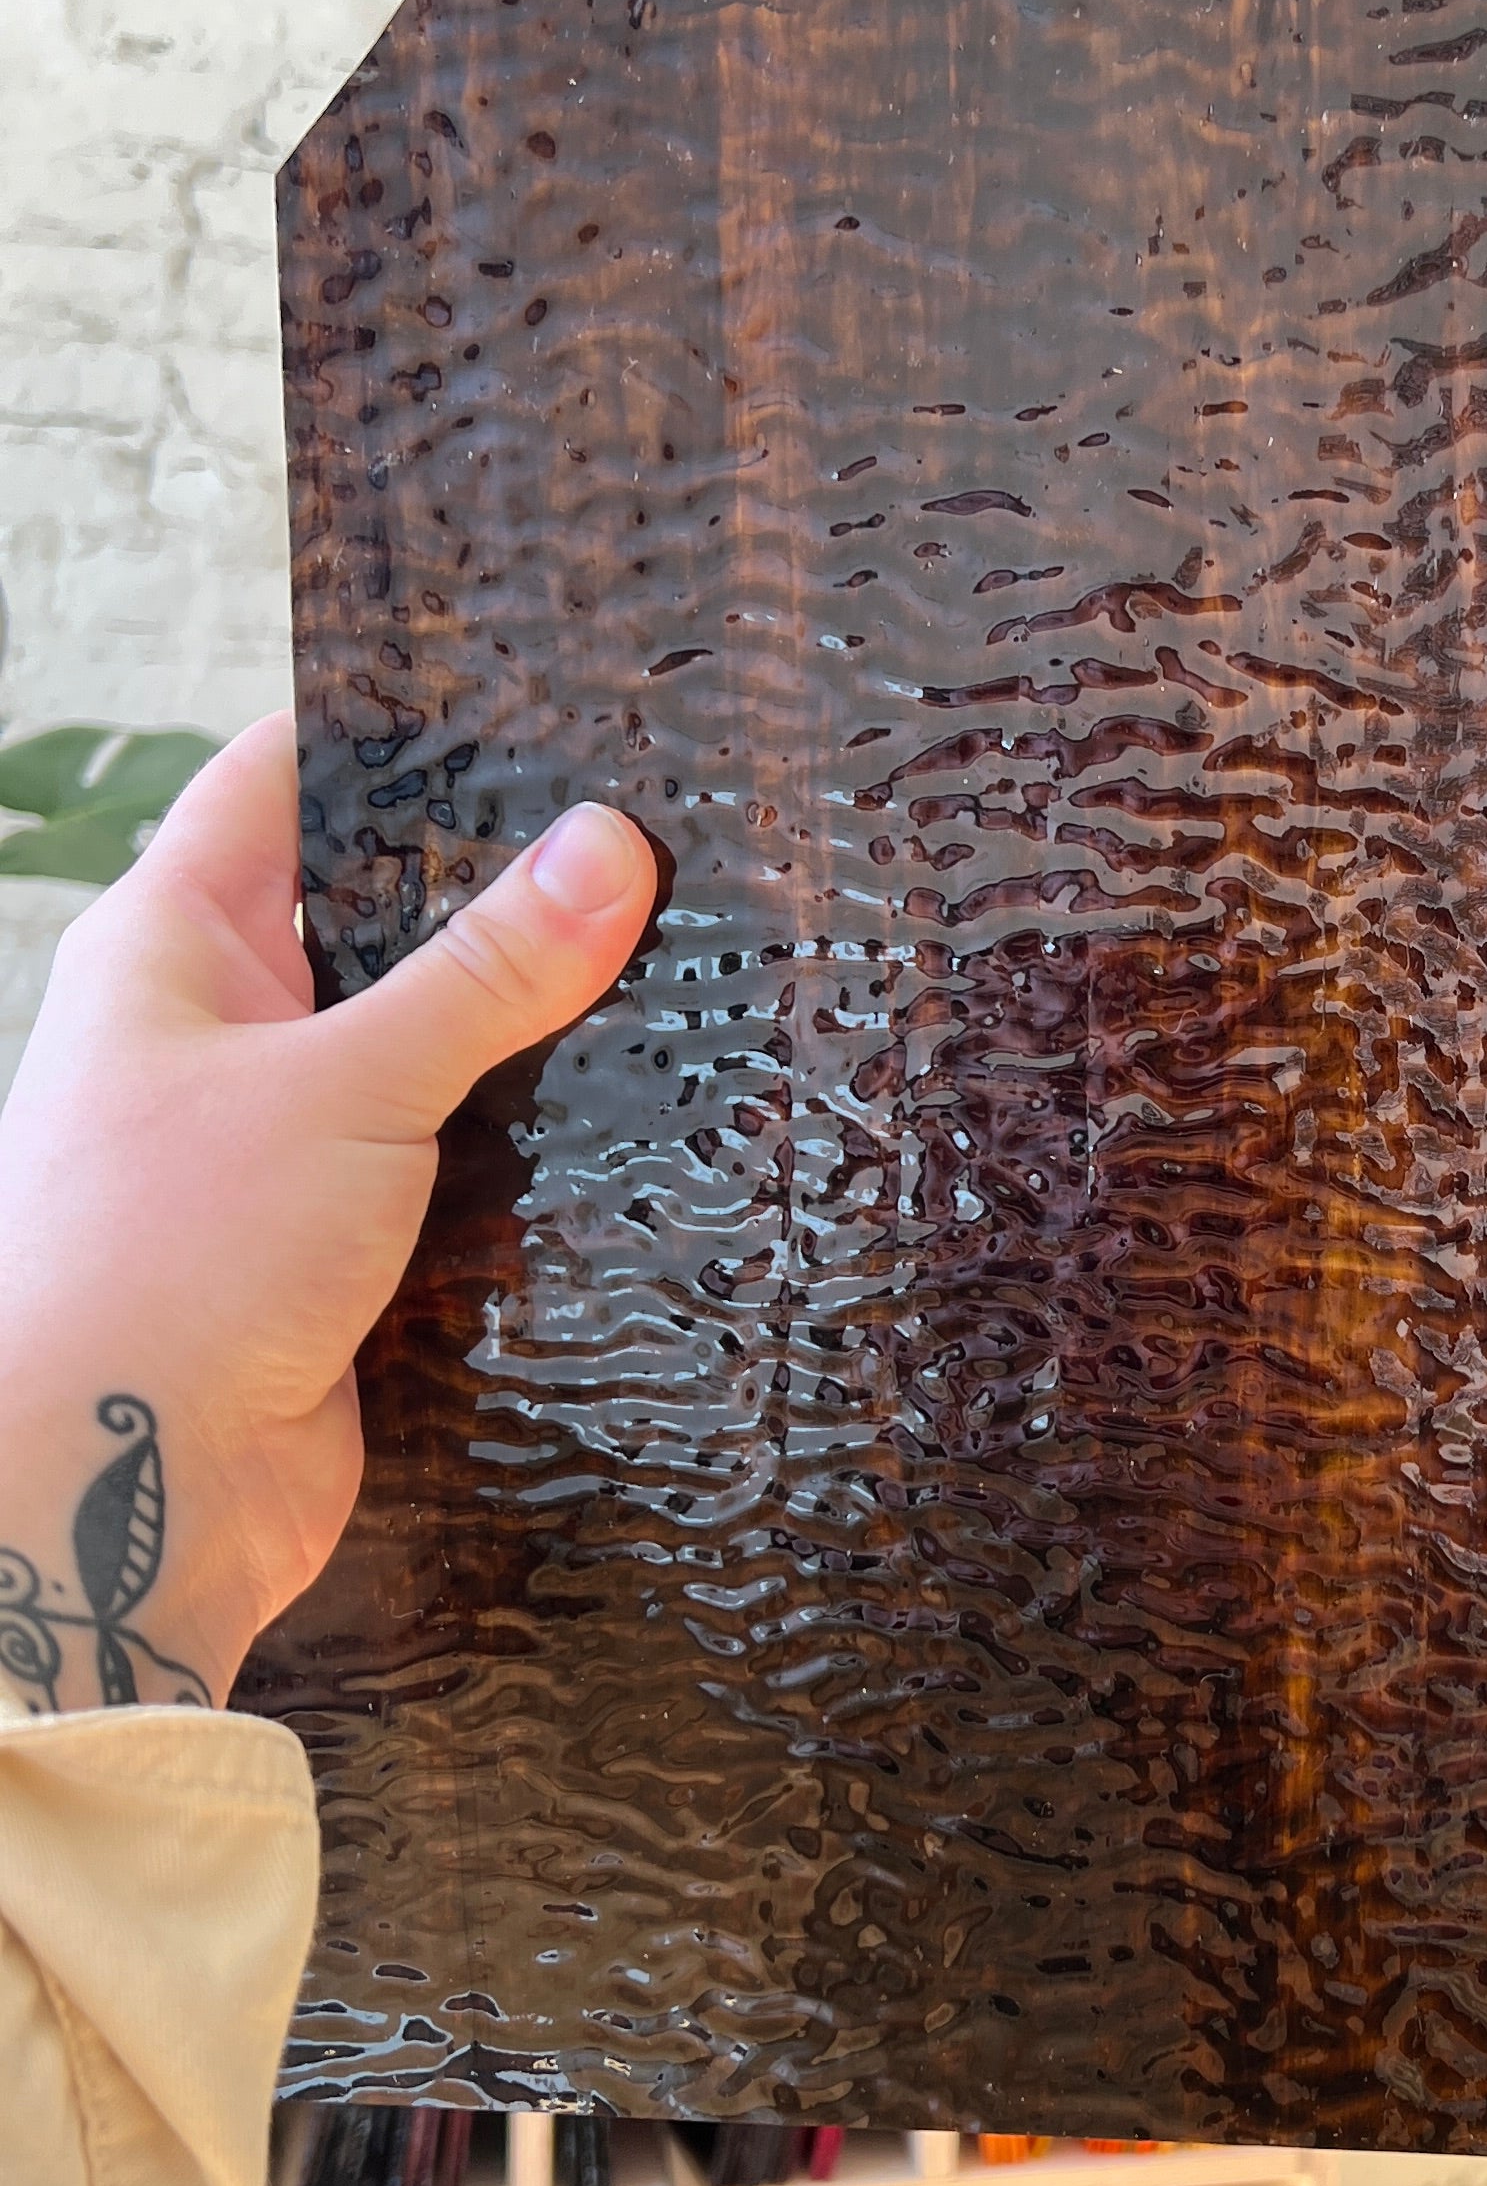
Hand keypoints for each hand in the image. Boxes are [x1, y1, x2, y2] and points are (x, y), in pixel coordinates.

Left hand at [0, 714, 654, 1711]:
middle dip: (495, 886)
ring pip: (423, 1047)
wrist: (116, 1493)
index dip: (392, 728)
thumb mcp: (346, 1085)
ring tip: (670, 963)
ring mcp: (276, 1144)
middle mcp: (217, 1034)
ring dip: (521, 1029)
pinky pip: (449, 1165)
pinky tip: (629, 1117)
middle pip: (373, 914)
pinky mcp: (338, 1251)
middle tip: (644, 835)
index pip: (282, 780)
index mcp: (172, 947)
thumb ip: (485, 973)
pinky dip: (524, 1145)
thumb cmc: (165, 1264)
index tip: (529, 693)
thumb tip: (608, 847)